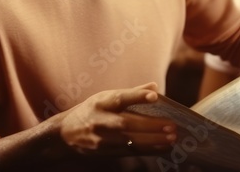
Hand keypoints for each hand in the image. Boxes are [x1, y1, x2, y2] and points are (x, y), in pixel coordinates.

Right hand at [56, 82, 176, 154]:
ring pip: (130, 140)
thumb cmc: (91, 111)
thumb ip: (130, 93)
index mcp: (101, 102)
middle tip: (172, 126)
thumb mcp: (105, 97)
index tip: (154, 96)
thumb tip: (154, 86)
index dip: (137, 96)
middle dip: (151, 125)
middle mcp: (100, 120)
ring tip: (171, 139)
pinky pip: (130, 151)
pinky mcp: (106, 152)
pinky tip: (163, 148)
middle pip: (127, 123)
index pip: (120, 98)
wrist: (67, 134)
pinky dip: (148, 150)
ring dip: (153, 140)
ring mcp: (102, 139)